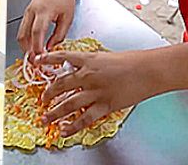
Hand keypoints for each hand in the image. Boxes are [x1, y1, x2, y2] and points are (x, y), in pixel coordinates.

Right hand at [17, 0, 77, 53]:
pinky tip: (33, 44)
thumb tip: (51, 47)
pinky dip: (26, 38)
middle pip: (24, 35)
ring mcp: (28, 11)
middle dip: (27, 50)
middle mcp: (33, 11)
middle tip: (34, 60)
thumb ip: (59, 35)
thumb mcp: (68, 18)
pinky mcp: (28, 11)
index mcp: (44, 11)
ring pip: (21, 33)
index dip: (37, 47)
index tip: (40, 57)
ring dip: (25, 45)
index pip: (37, 33)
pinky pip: (23, 27)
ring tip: (34, 54)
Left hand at [36, 50, 157, 136]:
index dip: (48, 59)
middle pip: (61, 85)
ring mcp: (95, 92)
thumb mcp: (108, 56)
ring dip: (54, 113)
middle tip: (42, 99)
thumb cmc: (134, 61)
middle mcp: (88, 75)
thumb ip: (93, 63)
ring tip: (46, 118)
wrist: (149, 70)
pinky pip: (84, 118)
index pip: (62, 57)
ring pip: (68, 104)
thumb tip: (83, 68)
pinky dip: (73, 126)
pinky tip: (65, 130)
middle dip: (49, 93)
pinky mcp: (105, 105)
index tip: (38, 60)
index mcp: (89, 59)